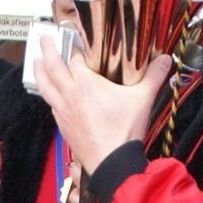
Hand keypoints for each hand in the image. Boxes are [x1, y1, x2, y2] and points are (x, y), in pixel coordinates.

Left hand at [24, 31, 163, 175]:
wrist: (112, 163)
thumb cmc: (124, 131)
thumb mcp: (143, 99)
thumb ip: (154, 77)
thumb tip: (165, 60)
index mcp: (86, 84)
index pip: (75, 60)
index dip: (77, 50)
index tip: (78, 43)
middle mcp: (70, 95)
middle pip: (52, 68)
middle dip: (47, 50)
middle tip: (44, 39)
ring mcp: (63, 112)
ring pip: (45, 87)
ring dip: (40, 72)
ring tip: (36, 62)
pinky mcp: (63, 126)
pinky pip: (51, 106)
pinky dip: (48, 96)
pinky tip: (51, 95)